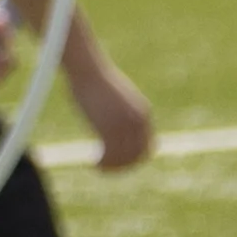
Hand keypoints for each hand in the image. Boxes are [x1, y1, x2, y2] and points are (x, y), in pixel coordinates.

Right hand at [73, 53, 158, 170]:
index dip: (134, 159)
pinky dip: (103, 165)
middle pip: (137, 156)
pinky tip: (93, 164)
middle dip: (123, 166)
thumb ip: (120, 115)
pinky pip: (110, 156)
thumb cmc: (96, 81)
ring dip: (112, 167)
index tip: (118, 162)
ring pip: (124, 158)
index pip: (147, 148)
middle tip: (106, 168)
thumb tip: (112, 131)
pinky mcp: (110, 128)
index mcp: (144, 113)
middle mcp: (139, 121)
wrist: (88, 69)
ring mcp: (125, 125)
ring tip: (98, 167)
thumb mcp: (116, 100)